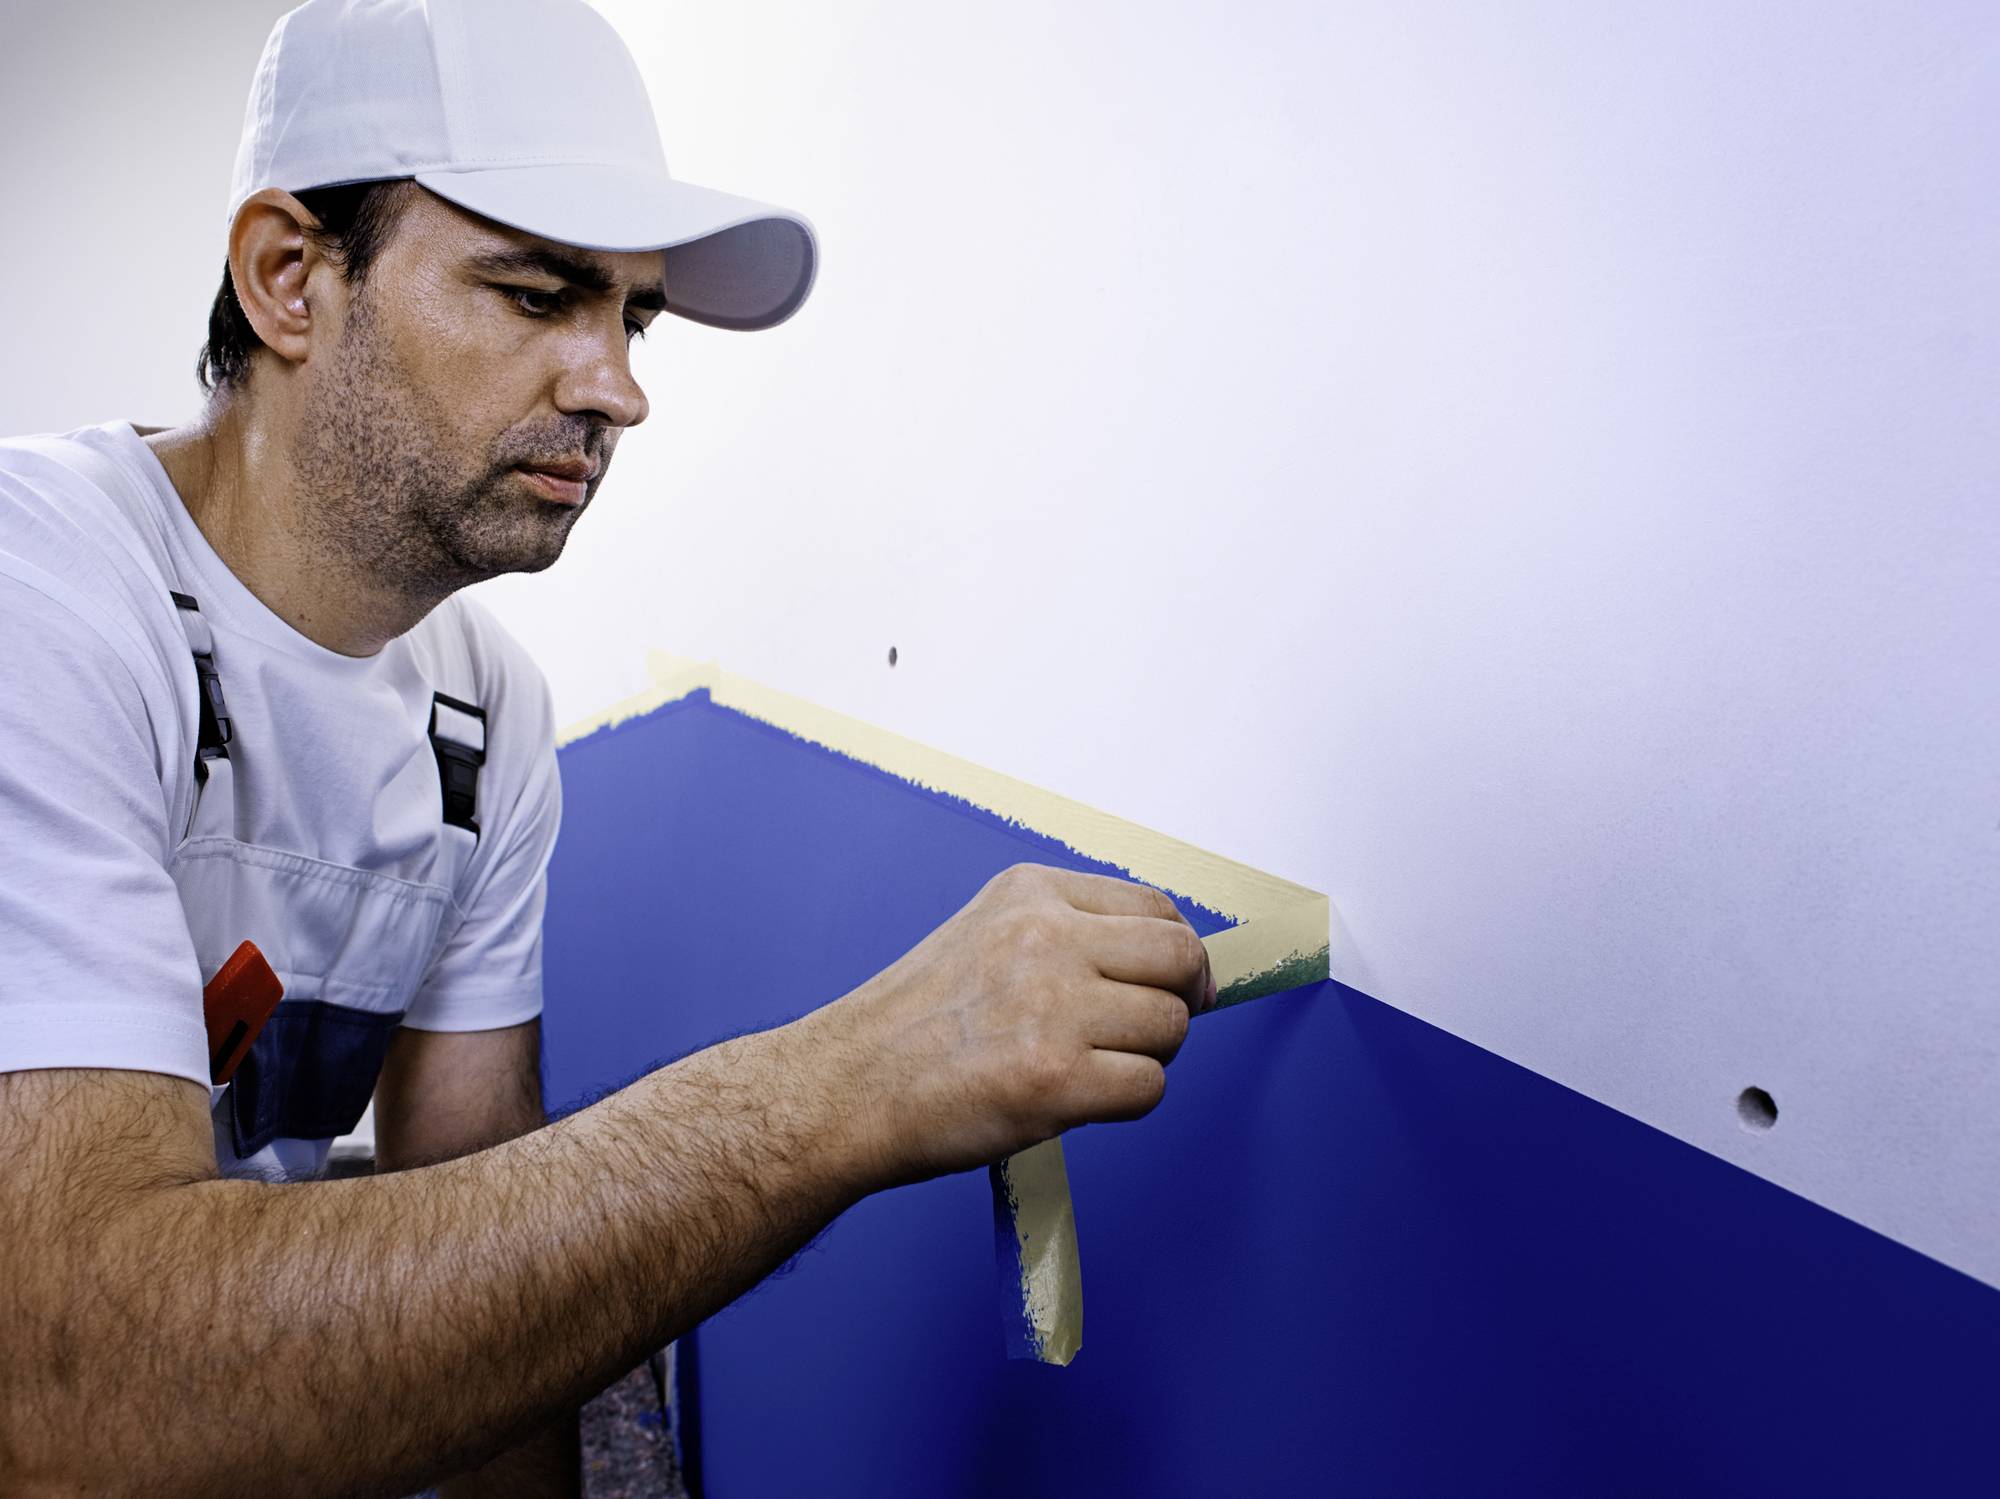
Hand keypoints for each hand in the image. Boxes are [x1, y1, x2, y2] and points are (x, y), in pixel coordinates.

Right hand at [813, 862, 1215, 1186]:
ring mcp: (1052, 1008)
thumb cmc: (915, 1025)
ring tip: (1086, 1067)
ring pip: (1171, 1027)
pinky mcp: (1055, 1080)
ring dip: (1145, 1057)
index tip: (1175, 983)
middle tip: (1148, 1032)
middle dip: (1180, 1001)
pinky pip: (1149, 1087)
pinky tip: (1074, 1100)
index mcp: (1031, 894)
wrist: (846, 1088)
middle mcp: (1046, 937)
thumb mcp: (988, 936)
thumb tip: (1178, 966)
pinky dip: (1124, 1103)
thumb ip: (1070, 935)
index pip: (1156, 907)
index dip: (1178, 953)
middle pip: (1181, 959)